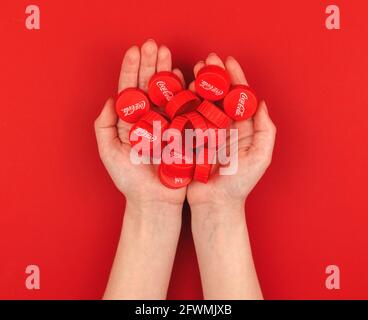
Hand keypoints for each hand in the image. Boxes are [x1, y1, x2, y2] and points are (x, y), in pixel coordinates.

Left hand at [95, 39, 186, 210]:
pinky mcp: (182, 132)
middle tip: (154, 44)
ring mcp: (167, 124)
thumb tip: (110, 100)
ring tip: (167, 53)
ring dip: (166, 72)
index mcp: (130, 122)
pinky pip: (183, 108)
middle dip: (150, 64)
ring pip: (166, 93)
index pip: (130, 90)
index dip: (131, 70)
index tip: (134, 51)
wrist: (154, 199)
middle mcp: (149, 119)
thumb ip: (104, 126)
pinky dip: (183, 91)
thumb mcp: (109, 152)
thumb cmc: (130, 180)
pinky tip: (182, 75)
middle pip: (149, 86)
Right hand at [187, 53, 275, 211]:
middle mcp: (224, 127)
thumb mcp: (260, 157)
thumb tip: (261, 103)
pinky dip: (183, 104)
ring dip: (198, 86)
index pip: (239, 98)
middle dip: (213, 77)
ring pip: (202, 103)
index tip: (228, 61)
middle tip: (206, 60)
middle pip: (219, 96)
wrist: (214, 204)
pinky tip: (180, 91)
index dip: (235, 78)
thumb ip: (265, 130)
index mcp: (242, 129)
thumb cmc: (239, 184)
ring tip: (192, 71)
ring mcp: (205, 133)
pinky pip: (187, 118)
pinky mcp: (190, 141)